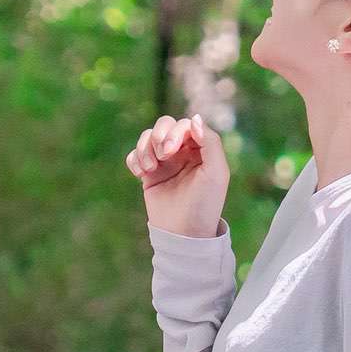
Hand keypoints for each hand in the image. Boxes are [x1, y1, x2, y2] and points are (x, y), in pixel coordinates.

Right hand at [126, 114, 229, 237]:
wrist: (183, 233)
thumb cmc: (205, 203)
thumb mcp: (216, 172)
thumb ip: (210, 142)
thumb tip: (195, 118)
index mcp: (201, 148)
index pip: (186, 125)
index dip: (177, 132)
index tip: (172, 150)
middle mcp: (183, 152)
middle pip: (165, 125)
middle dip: (160, 136)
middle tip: (163, 156)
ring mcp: (164, 162)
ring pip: (148, 137)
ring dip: (145, 148)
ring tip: (149, 168)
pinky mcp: (149, 174)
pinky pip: (135, 154)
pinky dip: (134, 159)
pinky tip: (141, 174)